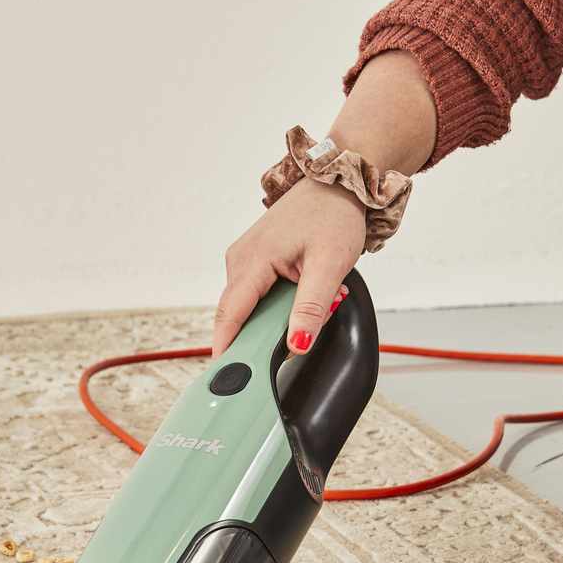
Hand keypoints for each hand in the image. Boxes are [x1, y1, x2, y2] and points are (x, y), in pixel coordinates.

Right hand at [212, 176, 365, 357]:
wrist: (338, 184)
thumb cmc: (334, 216)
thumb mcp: (330, 266)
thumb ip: (312, 309)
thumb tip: (297, 344)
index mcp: (252, 260)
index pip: (230, 315)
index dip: (226, 348)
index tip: (224, 378)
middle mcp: (239, 259)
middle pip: (237, 315)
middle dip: (257, 338)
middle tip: (285, 350)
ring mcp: (244, 259)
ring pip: (248, 307)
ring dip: (272, 320)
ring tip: (308, 313)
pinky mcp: (253, 260)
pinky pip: (255, 295)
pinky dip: (275, 306)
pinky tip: (299, 300)